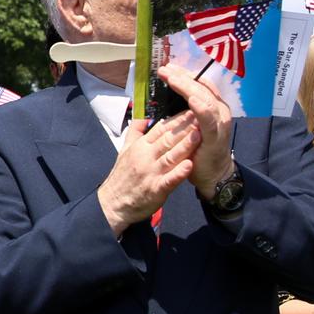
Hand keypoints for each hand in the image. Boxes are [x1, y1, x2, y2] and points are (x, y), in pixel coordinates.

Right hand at [97, 110, 200, 236]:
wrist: (112, 204)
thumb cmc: (122, 176)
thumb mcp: (124, 150)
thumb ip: (135, 131)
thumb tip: (143, 116)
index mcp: (140, 146)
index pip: (160, 129)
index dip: (176, 119)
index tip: (191, 108)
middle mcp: (145, 157)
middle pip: (167, 139)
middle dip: (185, 127)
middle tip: (201, 115)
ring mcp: (151, 173)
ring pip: (170, 156)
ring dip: (185, 146)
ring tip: (200, 135)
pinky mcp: (155, 189)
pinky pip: (169, 180)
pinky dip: (179, 173)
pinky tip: (190, 165)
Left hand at [157, 65, 234, 199]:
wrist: (211, 174)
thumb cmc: (197, 149)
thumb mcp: (187, 127)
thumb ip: (180, 112)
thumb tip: (162, 98)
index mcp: (209, 106)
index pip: (196, 84)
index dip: (182, 75)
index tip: (167, 66)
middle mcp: (218, 110)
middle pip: (200, 87)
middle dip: (182, 76)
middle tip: (165, 67)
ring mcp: (219, 121)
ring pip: (203, 97)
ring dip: (187, 86)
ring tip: (172, 77)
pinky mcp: (216, 134)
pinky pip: (208, 118)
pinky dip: (200, 107)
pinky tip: (191, 98)